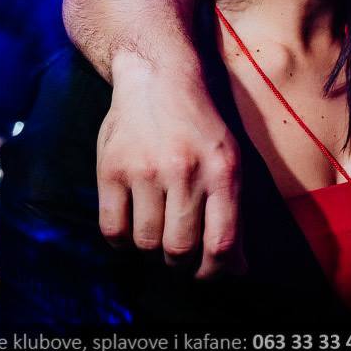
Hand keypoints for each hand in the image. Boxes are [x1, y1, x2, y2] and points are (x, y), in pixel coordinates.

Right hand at [97, 51, 246, 278]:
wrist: (158, 77)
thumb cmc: (199, 125)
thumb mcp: (229, 159)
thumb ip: (233, 213)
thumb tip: (240, 270)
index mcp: (223, 171)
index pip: (222, 242)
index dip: (215, 271)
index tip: (207, 273)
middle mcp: (185, 172)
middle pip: (179, 250)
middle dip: (180, 262)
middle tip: (178, 254)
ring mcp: (145, 170)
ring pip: (145, 243)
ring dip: (150, 250)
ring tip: (155, 233)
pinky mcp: (111, 169)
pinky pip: (112, 229)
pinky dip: (122, 241)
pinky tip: (131, 227)